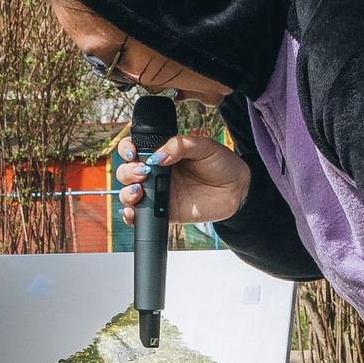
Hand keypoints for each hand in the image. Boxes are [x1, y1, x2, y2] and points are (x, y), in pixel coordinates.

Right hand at [115, 132, 250, 226]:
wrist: (237, 189)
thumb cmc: (221, 164)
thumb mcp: (203, 146)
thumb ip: (180, 146)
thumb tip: (157, 156)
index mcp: (162, 153)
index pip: (134, 149)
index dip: (127, 149)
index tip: (132, 152)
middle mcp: (156, 173)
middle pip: (126, 172)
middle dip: (126, 172)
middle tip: (143, 172)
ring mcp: (158, 193)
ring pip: (128, 193)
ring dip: (126, 192)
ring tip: (139, 190)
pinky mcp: (164, 213)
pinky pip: (140, 216)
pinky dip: (130, 216)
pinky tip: (132, 212)